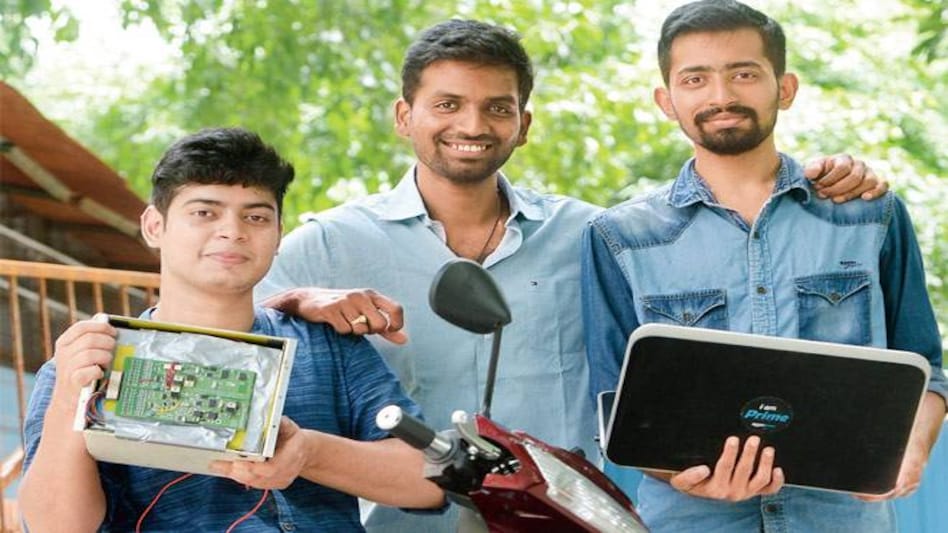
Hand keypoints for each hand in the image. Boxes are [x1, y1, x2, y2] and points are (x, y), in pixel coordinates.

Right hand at [50, 315, 116, 414]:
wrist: (68, 398)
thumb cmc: (80, 370)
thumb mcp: (80, 351)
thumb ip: (89, 335)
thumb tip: (103, 317)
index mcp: (64, 342)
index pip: (82, 327)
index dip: (101, 327)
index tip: (114, 332)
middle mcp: (63, 353)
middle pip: (90, 339)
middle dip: (107, 343)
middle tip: (113, 349)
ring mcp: (67, 367)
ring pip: (92, 354)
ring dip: (105, 357)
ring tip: (107, 362)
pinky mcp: (73, 381)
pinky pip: (91, 371)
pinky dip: (99, 371)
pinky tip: (100, 374)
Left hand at [209, 417, 307, 489]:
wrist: (306, 452)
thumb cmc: (295, 437)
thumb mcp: (289, 426)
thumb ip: (278, 423)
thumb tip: (266, 416)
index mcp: (293, 455)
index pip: (272, 468)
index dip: (253, 468)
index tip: (236, 462)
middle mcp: (288, 471)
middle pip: (258, 477)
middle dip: (236, 471)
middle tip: (218, 464)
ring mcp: (281, 480)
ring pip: (255, 482)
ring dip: (235, 475)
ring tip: (218, 467)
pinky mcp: (274, 484)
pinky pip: (255, 484)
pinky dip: (240, 477)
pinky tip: (228, 471)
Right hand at [262, 287, 407, 343]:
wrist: (310, 300)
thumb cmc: (343, 309)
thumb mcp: (366, 314)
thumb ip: (386, 328)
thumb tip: (404, 339)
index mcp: (372, 295)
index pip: (396, 308)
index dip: (396, 324)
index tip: (388, 330)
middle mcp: (361, 296)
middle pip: (380, 324)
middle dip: (371, 331)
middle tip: (360, 326)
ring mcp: (346, 301)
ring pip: (361, 329)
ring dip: (354, 331)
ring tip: (345, 321)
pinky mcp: (331, 309)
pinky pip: (345, 330)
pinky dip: (341, 331)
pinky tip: (335, 322)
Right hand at [670, 436, 783, 500]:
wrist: (696, 490)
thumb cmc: (689, 481)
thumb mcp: (681, 480)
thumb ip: (689, 476)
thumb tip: (703, 469)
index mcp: (715, 488)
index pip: (725, 468)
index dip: (730, 453)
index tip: (733, 439)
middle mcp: (732, 492)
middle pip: (744, 471)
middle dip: (749, 453)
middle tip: (753, 439)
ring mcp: (745, 492)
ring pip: (760, 479)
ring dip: (765, 464)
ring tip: (767, 449)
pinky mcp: (753, 492)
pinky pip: (769, 490)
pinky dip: (776, 481)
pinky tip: (778, 469)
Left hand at [804, 154, 887, 202]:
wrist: (828, 185)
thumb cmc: (821, 177)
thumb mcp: (813, 171)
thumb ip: (812, 169)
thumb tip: (811, 174)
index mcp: (844, 159)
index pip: (842, 167)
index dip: (829, 179)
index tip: (817, 188)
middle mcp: (859, 164)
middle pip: (855, 177)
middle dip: (837, 188)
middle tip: (823, 196)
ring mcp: (869, 173)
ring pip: (869, 182)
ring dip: (852, 193)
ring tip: (835, 200)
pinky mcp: (877, 183)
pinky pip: (883, 185)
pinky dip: (876, 191)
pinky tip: (865, 198)